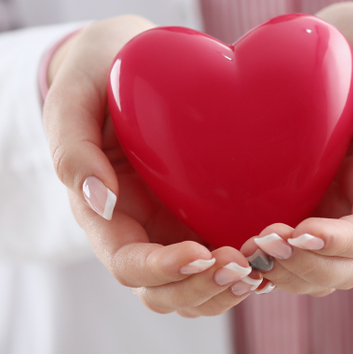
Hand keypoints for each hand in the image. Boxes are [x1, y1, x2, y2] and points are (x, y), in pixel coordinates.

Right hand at [43, 16, 258, 316]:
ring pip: (200, 289)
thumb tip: (99, 201)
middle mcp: (141, 233)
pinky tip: (280, 251)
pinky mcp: (209, 215)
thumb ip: (73, 146)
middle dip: (203, 290)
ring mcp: (176, 228)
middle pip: (167, 293)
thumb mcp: (72, 96)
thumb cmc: (96, 73)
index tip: (199, 252)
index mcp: (104, 215)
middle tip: (243, 267)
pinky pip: (229, 255)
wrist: (133, 60)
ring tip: (263, 269)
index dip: (163, 269)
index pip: (128, 266)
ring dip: (229, 289)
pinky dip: (251, 266)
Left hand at [240, 2, 352, 294]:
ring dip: (278, 272)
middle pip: (340, 269)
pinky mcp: (286, 206)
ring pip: (307, 271)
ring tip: (240, 251)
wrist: (330, 42)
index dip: (340, 242)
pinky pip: (275, 250)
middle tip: (260, 244)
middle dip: (304, 267)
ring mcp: (320, 212)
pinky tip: (226, 249)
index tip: (302, 230)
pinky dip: (257, 260)